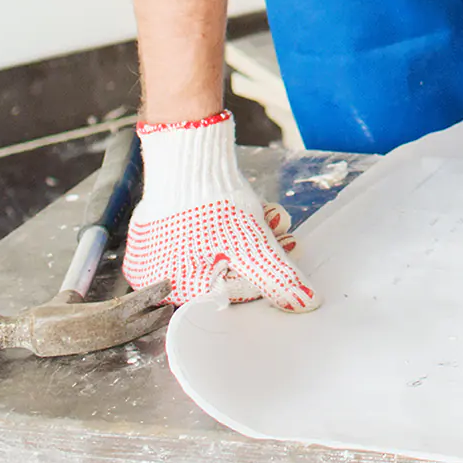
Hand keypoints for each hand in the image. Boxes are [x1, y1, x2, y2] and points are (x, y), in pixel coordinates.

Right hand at [122, 110, 318, 310]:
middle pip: (225, 271)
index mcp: (178, 291)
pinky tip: (253, 208)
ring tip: (273, 215)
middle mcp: (161, 277)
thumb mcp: (254, 247)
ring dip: (252, 233)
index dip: (265, 278)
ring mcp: (157, 249)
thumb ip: (277, 279)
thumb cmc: (212, 208)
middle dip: (262, 252)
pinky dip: (227, 223)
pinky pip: (198, 234)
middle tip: (285, 235)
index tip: (286, 257)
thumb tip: (305, 303)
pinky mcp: (159, 227)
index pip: (231, 294)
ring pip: (216, 249)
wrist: (187, 159)